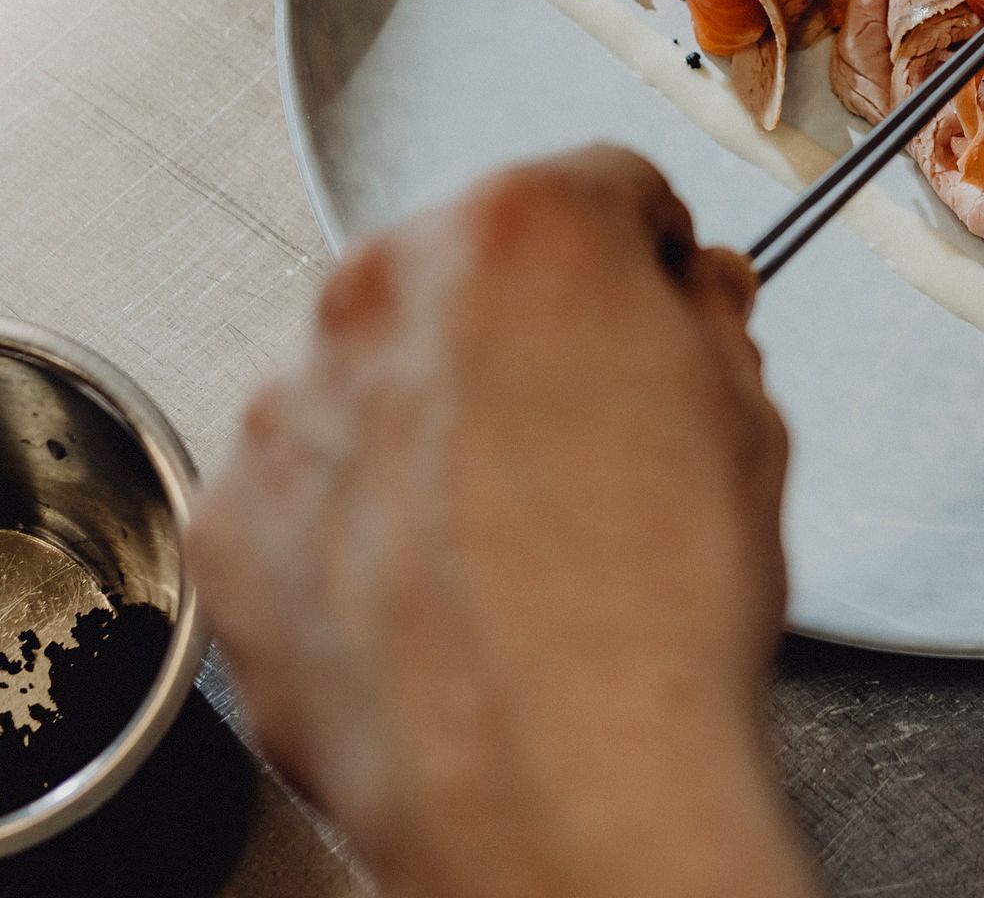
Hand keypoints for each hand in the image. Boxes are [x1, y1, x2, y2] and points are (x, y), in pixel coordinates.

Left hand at [189, 149, 811, 897]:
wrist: (554, 796)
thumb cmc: (649, 628)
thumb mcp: (751, 428)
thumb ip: (707, 324)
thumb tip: (692, 303)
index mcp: (524, 232)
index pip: (598, 187)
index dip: (645, 259)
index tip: (654, 302)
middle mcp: (382, 292)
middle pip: (469, 271)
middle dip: (527, 335)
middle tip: (590, 438)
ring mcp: (288, 406)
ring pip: (375, 377)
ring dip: (430, 426)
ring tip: (512, 541)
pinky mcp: (232, 520)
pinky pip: (303, 487)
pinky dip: (355, 525)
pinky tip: (436, 593)